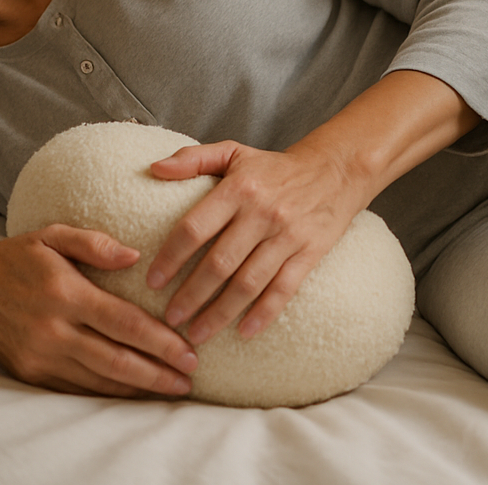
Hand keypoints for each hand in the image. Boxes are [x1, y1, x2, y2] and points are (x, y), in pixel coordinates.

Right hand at [0, 224, 198, 397]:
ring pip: (98, 381)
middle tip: (190, 379)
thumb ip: (94, 243)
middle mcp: (53, 330)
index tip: (190, 352)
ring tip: (170, 389)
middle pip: (117, 360)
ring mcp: (40, 356)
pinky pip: (76, 389)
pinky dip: (107, 393)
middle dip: (158, 373)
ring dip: (138, 389)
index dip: (161, 342)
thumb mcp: (52, 234)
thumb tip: (135, 256)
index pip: (124, 323)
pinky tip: (132, 392)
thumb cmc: (17, 257)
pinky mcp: (29, 374)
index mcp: (65, 293)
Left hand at [145, 141, 368, 346]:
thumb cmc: (274, 167)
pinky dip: (263, 314)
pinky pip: (283, 289)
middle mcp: (261, 213)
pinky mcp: (309, 253)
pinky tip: (243, 332)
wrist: (335, 170)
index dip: (171, 257)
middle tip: (169, 318)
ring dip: (220, 313)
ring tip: (196, 334)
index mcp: (238, 189)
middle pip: (219, 263)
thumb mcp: (233, 152)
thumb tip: (154, 169)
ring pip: (248, 283)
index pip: (195, 228)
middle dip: (191, 295)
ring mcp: (287, 235)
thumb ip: (192, 159)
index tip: (152, 281)